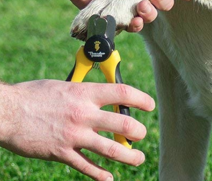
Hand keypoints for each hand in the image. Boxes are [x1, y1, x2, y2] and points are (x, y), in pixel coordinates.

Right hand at [0, 80, 154, 180]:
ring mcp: (74, 135)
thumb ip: (84, 93)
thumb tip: (100, 96)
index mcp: (85, 94)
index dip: (140, 98)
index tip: (150, 105)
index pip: (121, 93)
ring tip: (138, 158)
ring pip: (110, 150)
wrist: (8, 112)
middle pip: (123, 124)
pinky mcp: (62, 153)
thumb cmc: (36, 95)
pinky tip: (109, 177)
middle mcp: (83, 114)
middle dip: (139, 131)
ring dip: (129, 156)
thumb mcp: (64, 86)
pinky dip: (100, 174)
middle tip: (143, 134)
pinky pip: (86, 167)